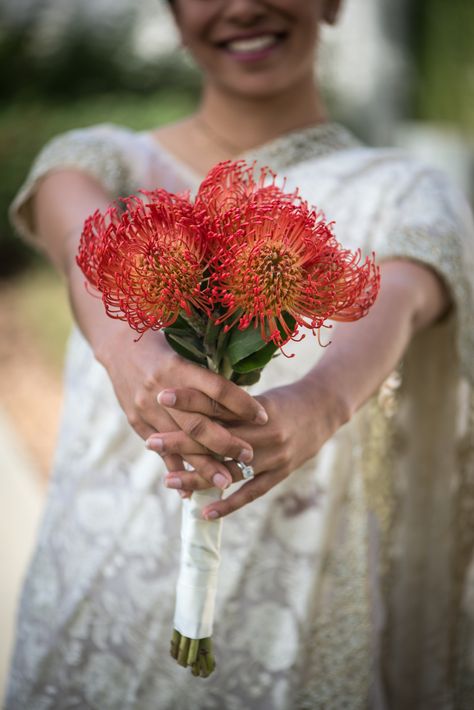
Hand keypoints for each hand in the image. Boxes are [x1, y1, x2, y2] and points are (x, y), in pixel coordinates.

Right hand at [96, 325, 267, 490]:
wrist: (119, 344)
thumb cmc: (165, 343)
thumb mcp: (188, 349)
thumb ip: (210, 373)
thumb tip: (245, 396)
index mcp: (179, 366)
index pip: (217, 389)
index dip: (242, 404)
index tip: (263, 416)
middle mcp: (162, 389)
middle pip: (198, 422)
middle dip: (225, 443)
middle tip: (249, 456)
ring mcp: (146, 407)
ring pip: (179, 441)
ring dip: (202, 464)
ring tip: (224, 482)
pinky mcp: (136, 419)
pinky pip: (158, 450)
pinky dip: (175, 468)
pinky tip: (189, 488)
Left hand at [151, 376, 345, 517]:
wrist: (325, 408)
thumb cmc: (285, 397)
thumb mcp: (257, 395)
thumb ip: (228, 403)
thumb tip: (190, 401)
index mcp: (255, 408)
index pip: (216, 404)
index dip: (188, 401)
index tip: (161, 397)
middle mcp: (263, 433)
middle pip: (216, 439)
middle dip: (182, 441)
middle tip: (151, 441)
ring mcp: (273, 456)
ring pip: (229, 469)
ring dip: (197, 476)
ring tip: (168, 479)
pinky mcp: (281, 474)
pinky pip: (251, 492)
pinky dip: (228, 503)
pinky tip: (205, 512)